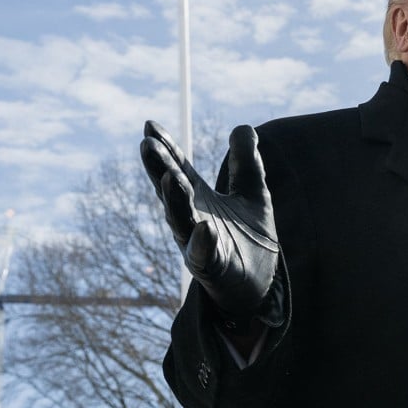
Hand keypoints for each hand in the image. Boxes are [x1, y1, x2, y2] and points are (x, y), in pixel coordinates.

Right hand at [140, 120, 279, 321]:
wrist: (260, 283)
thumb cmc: (250, 238)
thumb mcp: (254, 193)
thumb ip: (247, 163)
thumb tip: (242, 128)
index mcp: (199, 199)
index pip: (178, 168)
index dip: (166, 148)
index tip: (150, 125)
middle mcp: (191, 218)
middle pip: (171, 190)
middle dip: (159, 168)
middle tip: (148, 144)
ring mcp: (197, 243)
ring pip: (180, 220)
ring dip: (174, 200)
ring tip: (171, 177)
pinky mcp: (211, 268)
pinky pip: (204, 254)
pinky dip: (202, 241)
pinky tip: (204, 227)